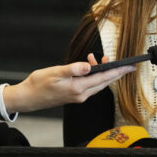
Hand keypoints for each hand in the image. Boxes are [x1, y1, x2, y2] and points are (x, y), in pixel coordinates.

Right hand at [2, 55, 134, 112]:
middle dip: (114, 72)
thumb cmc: (38, 85)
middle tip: (123, 63)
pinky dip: (92, 75)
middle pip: (104, 82)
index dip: (118, 72)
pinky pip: (90, 85)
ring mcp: (79, 96)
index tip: (129, 67)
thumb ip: (73, 69)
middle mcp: (81, 94)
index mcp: (78, 88)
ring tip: (97, 58)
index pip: (103, 78)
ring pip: (97, 83)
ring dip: (101, 71)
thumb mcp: (55, 73)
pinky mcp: (75, 95)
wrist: (27, 98)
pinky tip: (87, 67)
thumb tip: (88, 66)